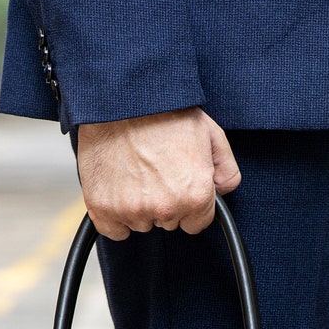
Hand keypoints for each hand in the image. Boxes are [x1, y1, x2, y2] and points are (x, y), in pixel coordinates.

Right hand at [77, 107, 240, 239]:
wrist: (122, 98)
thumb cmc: (165, 112)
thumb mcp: (210, 133)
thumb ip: (226, 169)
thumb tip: (222, 191)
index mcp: (195, 195)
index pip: (196, 224)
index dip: (189, 203)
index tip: (178, 185)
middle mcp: (165, 208)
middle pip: (168, 223)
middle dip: (164, 203)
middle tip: (154, 169)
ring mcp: (132, 210)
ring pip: (141, 224)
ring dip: (139, 206)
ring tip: (134, 171)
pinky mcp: (103, 209)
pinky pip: (114, 230)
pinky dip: (114, 215)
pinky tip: (117, 188)